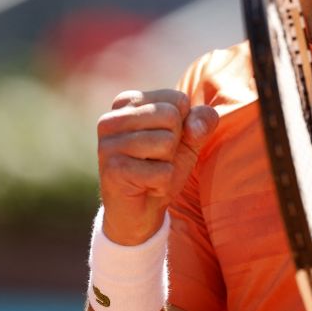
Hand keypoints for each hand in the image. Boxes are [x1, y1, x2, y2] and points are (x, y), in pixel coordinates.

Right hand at [96, 89, 218, 245]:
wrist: (141, 211)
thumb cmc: (163, 166)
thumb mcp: (190, 138)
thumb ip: (202, 121)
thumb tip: (198, 122)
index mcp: (128, 102)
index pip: (177, 99)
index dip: (183, 125)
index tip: (163, 140)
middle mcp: (111, 119)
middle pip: (171, 117)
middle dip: (174, 143)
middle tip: (157, 159)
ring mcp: (108, 144)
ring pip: (166, 142)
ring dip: (168, 163)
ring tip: (151, 171)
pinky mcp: (113, 170)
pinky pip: (162, 172)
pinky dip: (163, 183)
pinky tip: (146, 186)